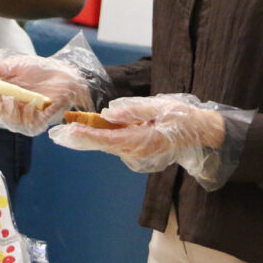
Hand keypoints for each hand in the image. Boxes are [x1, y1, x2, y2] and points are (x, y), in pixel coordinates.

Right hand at [0, 51, 91, 135]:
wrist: (65, 76)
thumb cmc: (39, 70)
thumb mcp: (14, 65)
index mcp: (3, 94)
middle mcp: (11, 106)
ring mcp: (24, 116)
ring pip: (9, 120)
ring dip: (11, 109)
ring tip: (18, 96)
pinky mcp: (37, 122)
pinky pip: (27, 124)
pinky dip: (28, 114)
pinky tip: (33, 103)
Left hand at [49, 94, 224, 169]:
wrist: (202, 132)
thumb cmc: (183, 116)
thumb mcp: (161, 106)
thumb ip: (135, 109)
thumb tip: (110, 113)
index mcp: (144, 141)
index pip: (110, 139)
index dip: (89, 135)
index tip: (72, 131)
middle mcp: (139, 153)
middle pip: (105, 145)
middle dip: (83, 138)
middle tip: (60, 133)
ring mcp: (139, 156)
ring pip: (110, 145)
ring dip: (92, 138)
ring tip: (72, 129)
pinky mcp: (139, 153)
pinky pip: (118, 144)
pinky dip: (105, 138)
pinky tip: (93, 130)